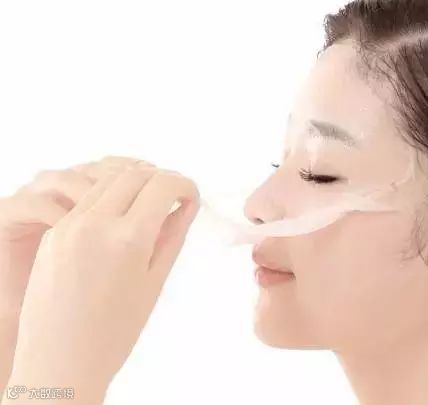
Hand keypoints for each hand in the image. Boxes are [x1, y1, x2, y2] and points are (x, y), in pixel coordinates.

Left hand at [8, 165, 199, 401]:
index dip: (184, 184)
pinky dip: (110, 195)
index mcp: (127, 239)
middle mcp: (95, 223)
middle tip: (174, 196)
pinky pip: (87, 198)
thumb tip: (186, 205)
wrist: (61, 359)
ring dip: (134, 182)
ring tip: (149, 203)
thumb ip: (173, 235)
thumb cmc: (114, 331)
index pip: (163, 185)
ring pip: (108, 180)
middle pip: (135, 174)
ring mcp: (70, 225)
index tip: (191, 195)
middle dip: (160, 178)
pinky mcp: (55, 232)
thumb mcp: (154, 282)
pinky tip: (122, 214)